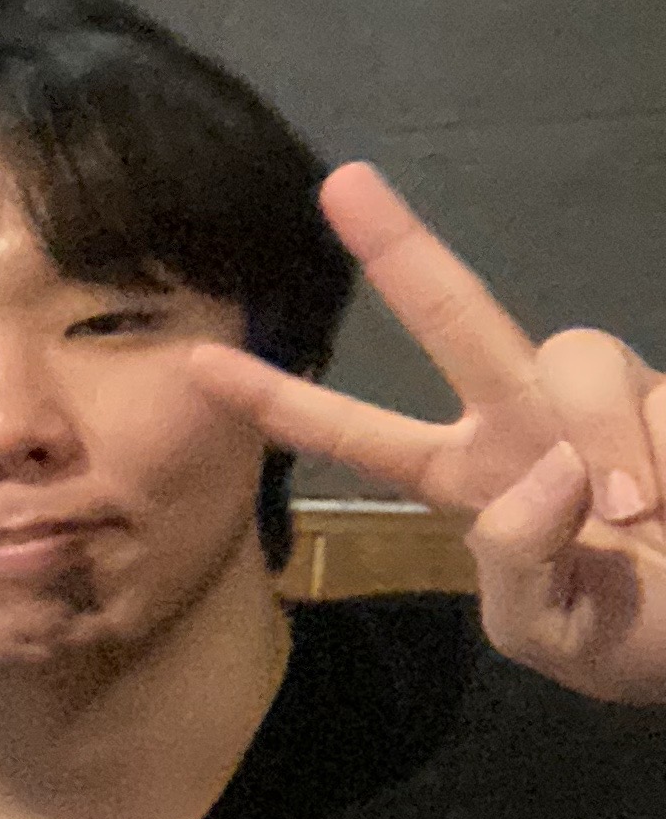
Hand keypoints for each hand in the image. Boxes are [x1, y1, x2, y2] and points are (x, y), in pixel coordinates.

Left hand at [178, 163, 665, 704]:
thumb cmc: (631, 636)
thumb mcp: (546, 633)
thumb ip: (518, 567)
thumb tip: (547, 471)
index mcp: (468, 481)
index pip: (357, 435)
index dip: (284, 401)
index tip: (199, 363)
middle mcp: (525, 424)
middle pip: (455, 319)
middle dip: (400, 248)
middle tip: (341, 182)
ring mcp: (600, 405)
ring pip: (575, 355)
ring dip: (604, 438)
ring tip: (634, 516)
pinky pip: (654, 400)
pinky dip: (654, 453)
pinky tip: (665, 505)